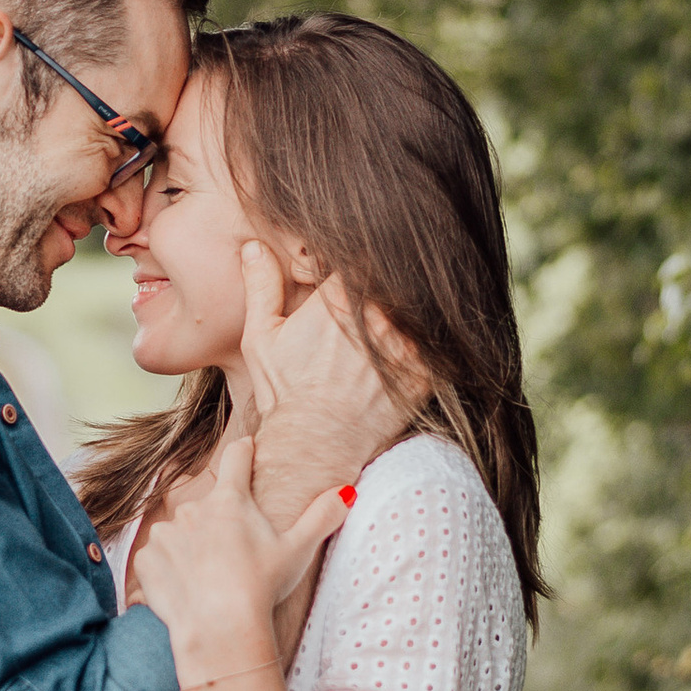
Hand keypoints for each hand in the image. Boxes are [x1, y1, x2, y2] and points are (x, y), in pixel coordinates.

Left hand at [132, 431, 348, 684]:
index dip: (243, 452)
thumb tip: (346, 492)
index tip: (245, 449)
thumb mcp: (298, 550)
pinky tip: (184, 589)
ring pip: (178, 533)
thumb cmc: (261, 587)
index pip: (236, 459)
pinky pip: (155, 559)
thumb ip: (322, 516)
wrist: (220, 630)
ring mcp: (165, 533)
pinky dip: (165, 570)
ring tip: (207, 578)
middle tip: (232, 555)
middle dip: (216, 523)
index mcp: (229, 500)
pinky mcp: (145, 561)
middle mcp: (192, 509)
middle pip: (206, 505)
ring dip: (188, 548)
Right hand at [237, 244, 421, 529]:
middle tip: (373, 312)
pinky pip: (436, 347)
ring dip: (408, 317)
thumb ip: (262, 286)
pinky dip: (427, 347)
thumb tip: (254, 246)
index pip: (361, 261)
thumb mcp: (262, 336)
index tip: (353, 281)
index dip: (359, 268)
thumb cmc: (284, 392)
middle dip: (384, 292)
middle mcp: (377, 316)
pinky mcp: (424, 373)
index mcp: (338, 298)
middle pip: (392, 284)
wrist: (314, 445)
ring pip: (416, 312)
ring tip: (389, 334)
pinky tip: (410, 355)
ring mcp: (404, 344)